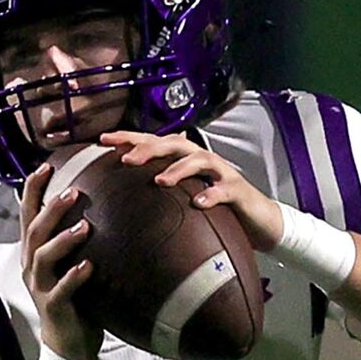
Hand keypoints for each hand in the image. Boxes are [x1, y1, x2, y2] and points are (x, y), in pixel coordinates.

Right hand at [18, 162, 100, 359]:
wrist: (68, 345)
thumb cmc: (75, 299)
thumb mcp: (71, 263)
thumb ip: (78, 237)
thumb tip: (102, 204)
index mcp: (35, 253)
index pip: (28, 215)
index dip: (33, 190)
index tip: (47, 165)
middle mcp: (33, 266)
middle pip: (34, 231)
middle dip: (51, 209)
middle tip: (73, 190)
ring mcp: (41, 287)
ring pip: (43, 257)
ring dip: (63, 239)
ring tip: (84, 226)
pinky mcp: (54, 306)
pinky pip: (61, 290)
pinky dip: (74, 276)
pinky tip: (88, 265)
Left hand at [103, 130, 285, 250]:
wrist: (257, 221)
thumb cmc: (214, 208)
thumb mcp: (181, 197)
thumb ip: (158, 191)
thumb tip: (120, 196)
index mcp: (184, 160)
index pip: (155, 142)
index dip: (130, 138)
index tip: (103, 140)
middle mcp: (202, 160)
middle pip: (175, 144)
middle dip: (150, 148)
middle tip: (126, 160)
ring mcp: (221, 173)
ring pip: (200, 160)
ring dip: (179, 168)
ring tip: (160, 181)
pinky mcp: (237, 192)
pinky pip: (224, 190)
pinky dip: (211, 194)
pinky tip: (197, 203)